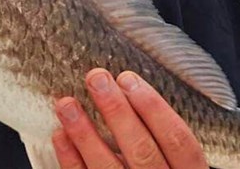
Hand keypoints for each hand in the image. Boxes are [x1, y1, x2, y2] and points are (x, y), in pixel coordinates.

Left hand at [52, 69, 207, 168]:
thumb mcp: (175, 162)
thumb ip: (161, 139)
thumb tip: (127, 93)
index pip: (178, 140)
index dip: (154, 107)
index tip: (128, 80)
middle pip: (142, 150)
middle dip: (117, 111)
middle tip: (96, 80)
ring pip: (108, 167)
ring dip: (85, 133)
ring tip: (67, 104)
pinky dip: (71, 159)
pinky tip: (61, 135)